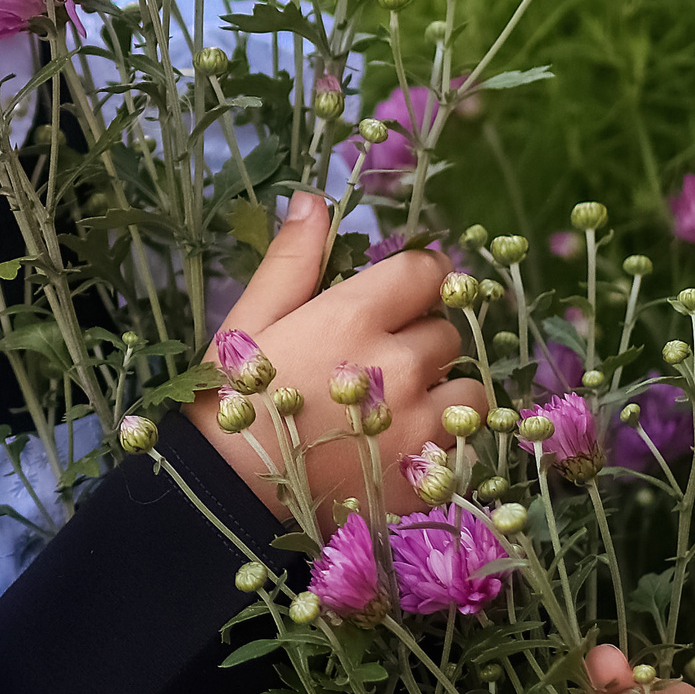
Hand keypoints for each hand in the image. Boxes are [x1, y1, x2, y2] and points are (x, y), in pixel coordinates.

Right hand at [194, 195, 486, 521]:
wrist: (225, 492)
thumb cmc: (233, 398)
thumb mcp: (251, 320)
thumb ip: (292, 260)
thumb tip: (314, 200)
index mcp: (353, 317)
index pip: (426, 271)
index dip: (419, 276)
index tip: (403, 290)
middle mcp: (398, 364)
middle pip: (446, 329)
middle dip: (421, 334)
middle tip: (379, 357)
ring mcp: (418, 423)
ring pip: (469, 385)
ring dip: (444, 388)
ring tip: (401, 403)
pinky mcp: (427, 472)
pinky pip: (467, 439)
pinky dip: (446, 436)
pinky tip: (406, 441)